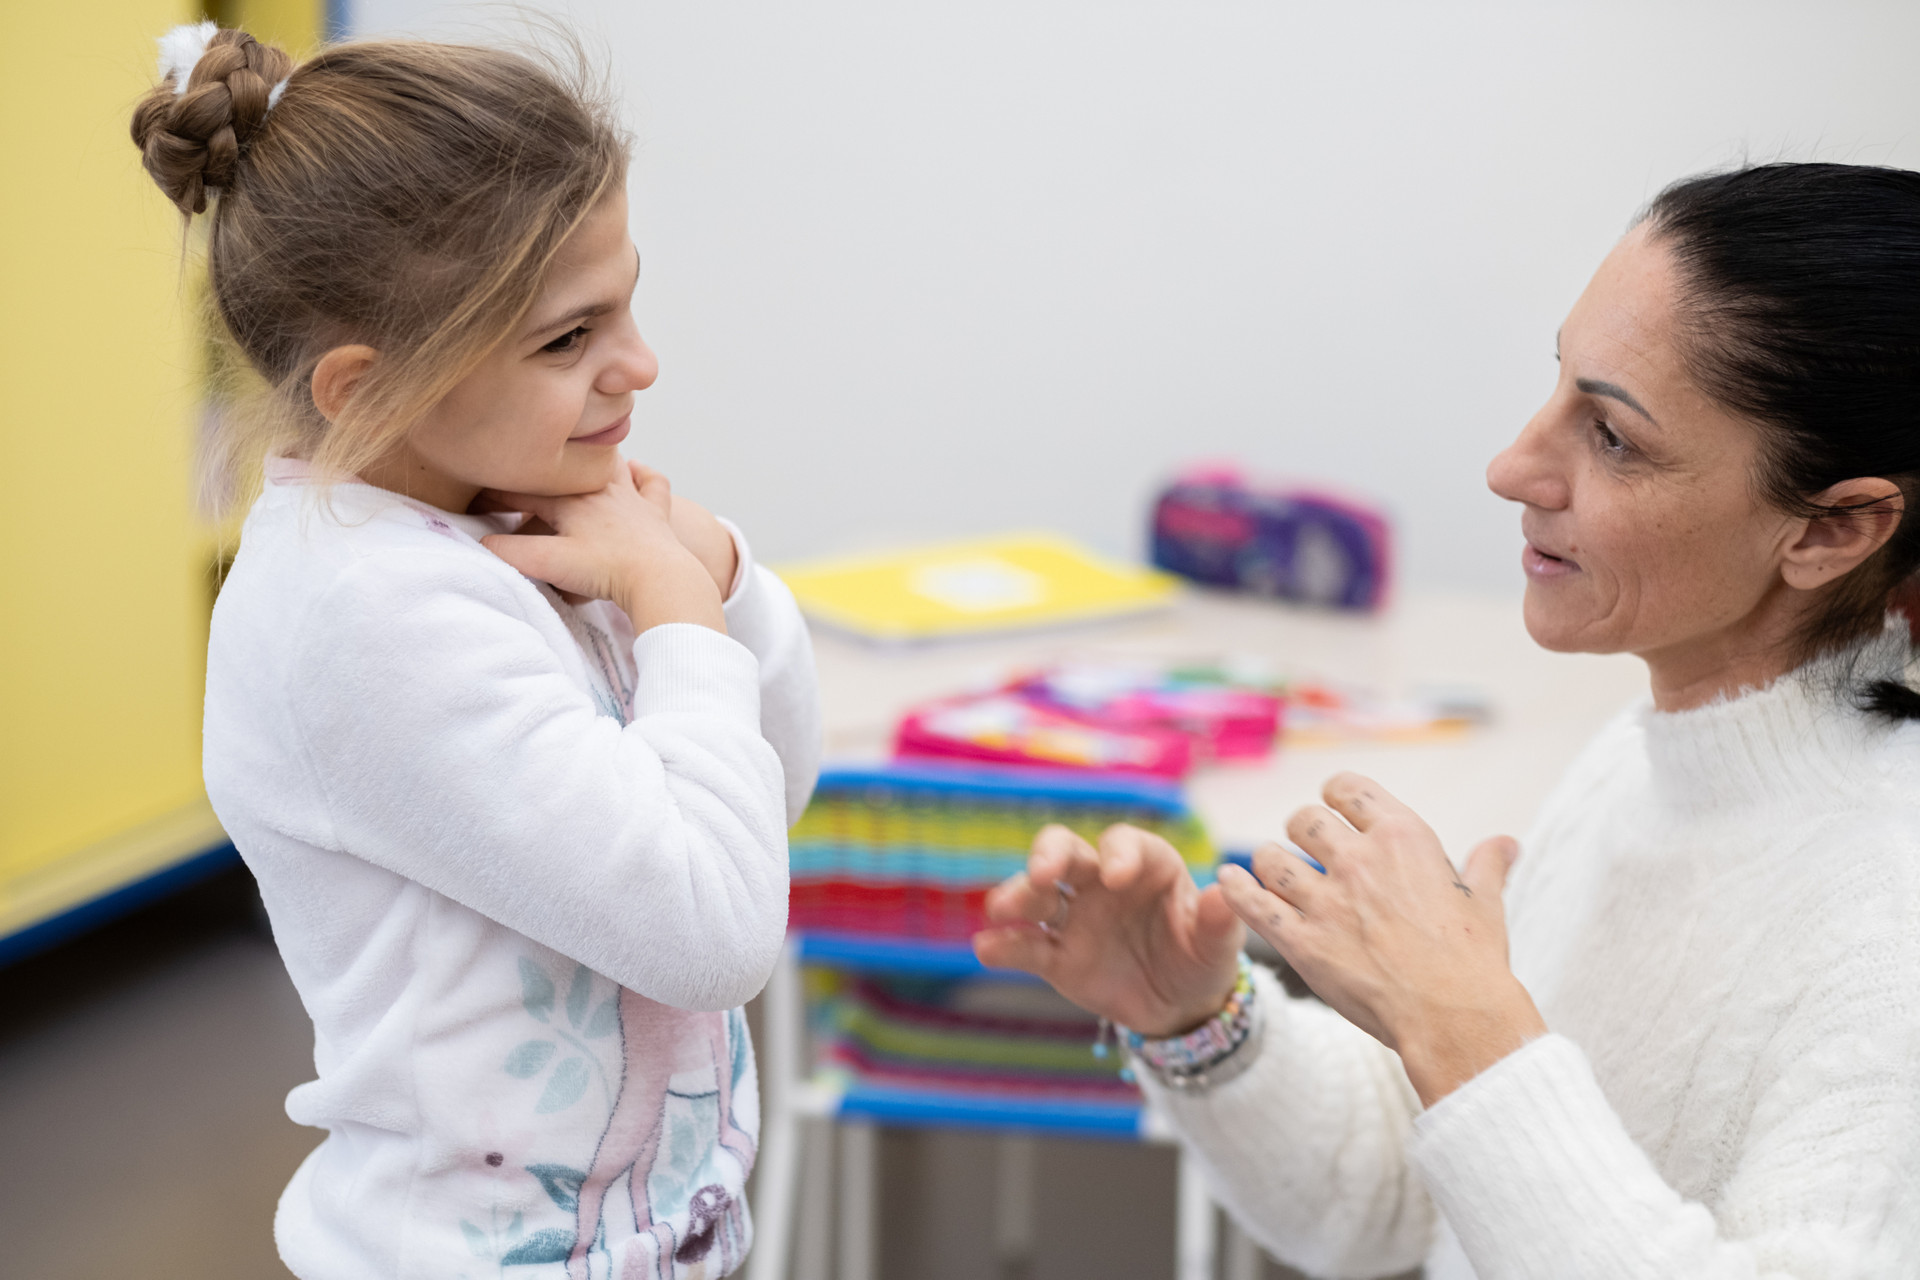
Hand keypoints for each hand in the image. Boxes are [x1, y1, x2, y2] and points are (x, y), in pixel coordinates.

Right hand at [478, 465, 725, 633]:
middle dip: (543, 471)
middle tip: (525, 472)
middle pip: (566, 470)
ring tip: (577, 458)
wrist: (659, 578)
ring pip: (610, 465)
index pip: (526, 490)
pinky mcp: (657, 513)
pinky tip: (636, 472)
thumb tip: (481, 541)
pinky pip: (653, 483)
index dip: (498, 494)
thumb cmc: (605, 571)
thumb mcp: (548, 563)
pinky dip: (644, 475)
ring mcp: (632, 499)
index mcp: (571, 500)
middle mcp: (600, 490)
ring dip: (592, 460)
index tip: (478, 499)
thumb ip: (510, 552)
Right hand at [973, 824, 1243, 1037]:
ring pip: (1038, 894)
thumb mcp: (1218, 945)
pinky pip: (1027, 945)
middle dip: (1049, 855)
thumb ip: (1219, 920)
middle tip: (1043, 873)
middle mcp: (1103, 882)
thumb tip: (1225, 892)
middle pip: (1068, 853)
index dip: (1119, 854)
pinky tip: (986, 948)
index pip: (1126, 844)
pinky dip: (1004, 944)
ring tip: (1000, 908)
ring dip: (1018, 894)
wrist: (1182, 1008)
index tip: (1116, 876)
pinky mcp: (1057, 957)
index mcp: (1147, 867)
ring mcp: (1076, 917)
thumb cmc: (1203, 959)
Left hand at [1215, 771, 1544, 1105]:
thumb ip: (1487, 865)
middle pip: (1303, 820)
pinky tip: (1225, 881)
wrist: (1455, 1017)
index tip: (1333, 811)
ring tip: (1275, 876)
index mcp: (1403, 837)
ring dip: (1269, 865)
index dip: (1334, 797)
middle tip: (1307, 852)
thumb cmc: (1473, 960)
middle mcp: (1358, 859)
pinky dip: (1234, 890)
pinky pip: (1252, 903)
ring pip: (1270, 858)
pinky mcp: (1302, 941)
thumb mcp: (1485, 902)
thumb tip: (1506, 843)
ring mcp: (1326, 900)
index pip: (1347, 788)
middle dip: (1302, 832)